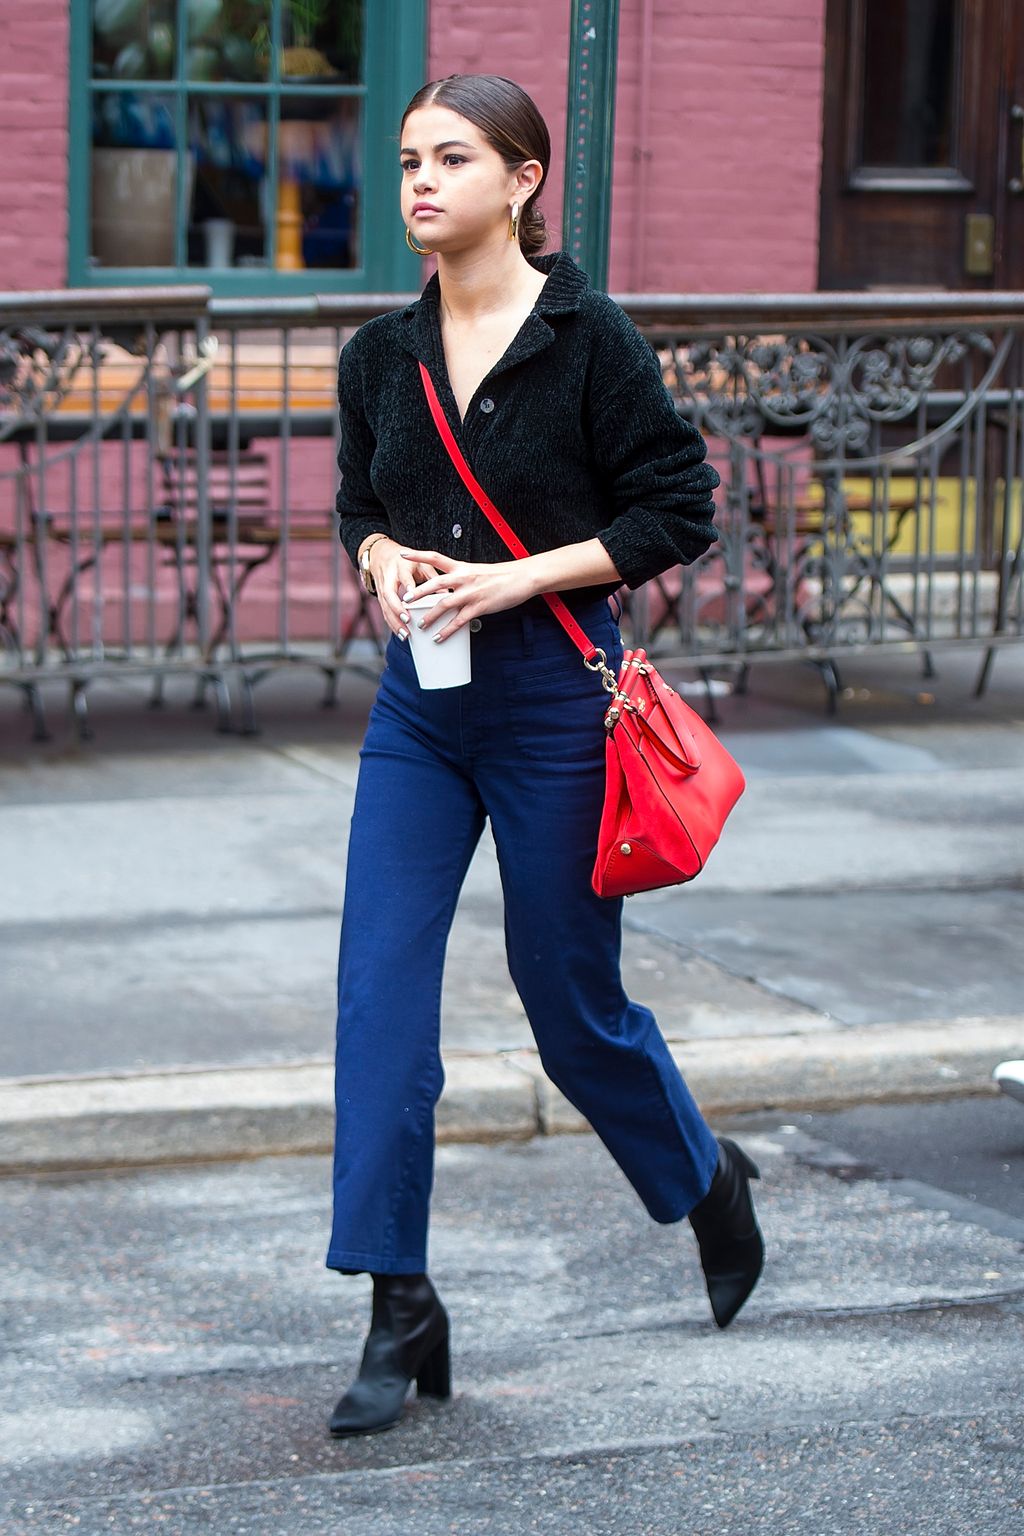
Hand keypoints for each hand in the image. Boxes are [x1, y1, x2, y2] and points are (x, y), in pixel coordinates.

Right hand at [367, 540, 441, 639]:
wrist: (382, 556)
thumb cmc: (407, 562)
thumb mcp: (422, 564)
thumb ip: (433, 578)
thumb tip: (448, 594)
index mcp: (401, 566)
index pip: (404, 576)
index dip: (407, 586)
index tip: (411, 597)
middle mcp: (389, 577)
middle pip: (389, 594)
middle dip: (397, 609)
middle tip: (407, 621)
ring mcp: (382, 587)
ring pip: (384, 606)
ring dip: (394, 621)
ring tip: (405, 635)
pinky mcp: (379, 596)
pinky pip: (384, 612)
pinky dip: (392, 624)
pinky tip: (400, 634)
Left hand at [394, 549, 538, 641]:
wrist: (522, 577)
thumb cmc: (501, 575)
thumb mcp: (477, 571)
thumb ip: (462, 579)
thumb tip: (449, 589)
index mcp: (462, 567)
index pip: (435, 557)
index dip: (418, 555)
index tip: (403, 555)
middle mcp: (464, 578)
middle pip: (435, 583)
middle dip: (418, 593)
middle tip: (405, 600)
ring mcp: (471, 593)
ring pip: (444, 604)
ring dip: (429, 616)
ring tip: (420, 625)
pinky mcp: (480, 607)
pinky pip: (459, 621)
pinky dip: (447, 631)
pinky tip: (439, 638)